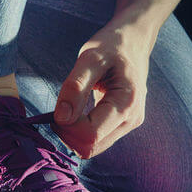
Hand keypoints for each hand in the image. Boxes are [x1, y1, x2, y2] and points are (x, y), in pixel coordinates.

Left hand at [52, 21, 153, 158]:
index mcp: (126, 104)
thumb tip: (61, 118)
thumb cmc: (111, 46)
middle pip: (90, 147)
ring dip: (73, 134)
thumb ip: (75, 87)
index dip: (67, 126)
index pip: (90, 134)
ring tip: (69, 108)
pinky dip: (81, 132)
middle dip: (68, 133)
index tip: (58, 107)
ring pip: (92, 149)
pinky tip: (77, 113)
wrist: (133, 43)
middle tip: (61, 107)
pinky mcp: (123, 126)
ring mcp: (129, 125)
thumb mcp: (90, 58)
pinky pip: (97, 141)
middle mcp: (131, 120)